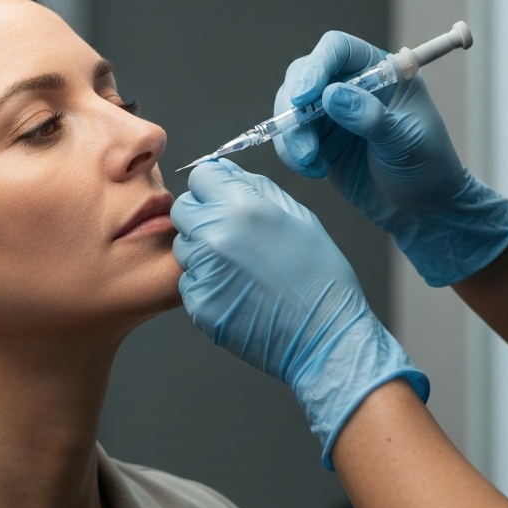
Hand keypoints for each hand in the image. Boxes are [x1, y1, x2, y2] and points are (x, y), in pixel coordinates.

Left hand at [171, 159, 428, 468]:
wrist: (323, 335)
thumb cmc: (319, 276)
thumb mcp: (297, 215)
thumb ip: (255, 186)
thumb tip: (226, 171)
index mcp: (242, 207)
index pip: (201, 176)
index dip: (214, 185)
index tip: (224, 196)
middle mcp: (215, 235)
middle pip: (184, 209)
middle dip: (203, 214)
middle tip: (233, 232)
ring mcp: (203, 271)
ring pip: (184, 245)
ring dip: (204, 248)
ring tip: (241, 264)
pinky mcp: (198, 303)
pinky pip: (189, 280)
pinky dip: (207, 281)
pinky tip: (238, 289)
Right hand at [274, 31, 507, 284]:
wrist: (424, 211)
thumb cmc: (429, 167)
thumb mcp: (407, 141)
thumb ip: (371, 117)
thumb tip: (331, 95)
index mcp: (381, 71)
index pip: (339, 49)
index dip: (317, 65)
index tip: (305, 96)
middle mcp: (352, 85)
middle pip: (304, 73)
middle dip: (294, 102)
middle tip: (299, 132)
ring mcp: (332, 113)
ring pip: (290, 106)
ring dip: (291, 133)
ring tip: (309, 160)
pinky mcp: (319, 140)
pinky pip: (290, 137)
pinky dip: (292, 153)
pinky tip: (317, 170)